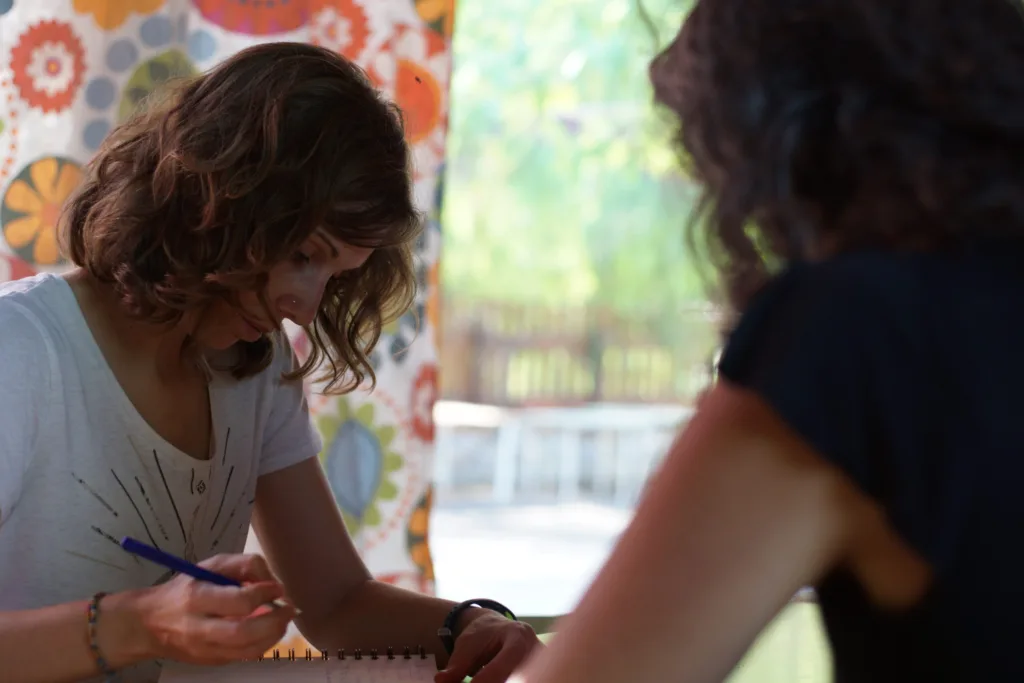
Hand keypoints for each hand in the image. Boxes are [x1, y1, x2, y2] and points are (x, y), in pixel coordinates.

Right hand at [123, 554, 295, 664]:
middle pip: (244, 632)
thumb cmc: (185, 588)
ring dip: (274, 634)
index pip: (239, 600)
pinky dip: (264, 644)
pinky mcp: (211, 661)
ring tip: (283, 619)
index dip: (266, 593)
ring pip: (247, 650)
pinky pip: (244, 656)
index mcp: (196, 598)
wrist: (148, 623)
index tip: (278, 587)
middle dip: (275, 620)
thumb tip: (273, 581)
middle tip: (289, 608)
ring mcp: (204, 649)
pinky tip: (269, 630)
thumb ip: (243, 566)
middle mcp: (198, 627)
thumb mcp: (211, 566)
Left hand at [435, 610, 541, 682]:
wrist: (499, 631)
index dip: (486, 679)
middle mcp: (536, 651)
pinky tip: (495, 682)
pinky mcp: (543, 674)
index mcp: (518, 636)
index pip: (505, 662)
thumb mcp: (467, 644)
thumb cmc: (484, 636)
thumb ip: (456, 664)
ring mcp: (544, 664)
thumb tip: (441, 680)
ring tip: (480, 680)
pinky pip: (531, 680)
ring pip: (527, 680)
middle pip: (519, 677)